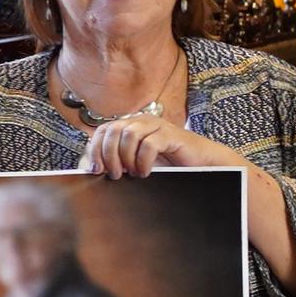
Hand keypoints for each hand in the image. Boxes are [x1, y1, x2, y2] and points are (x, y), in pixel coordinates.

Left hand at [81, 112, 237, 177]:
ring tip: (131, 174)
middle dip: (108, 155)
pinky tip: (146, 172)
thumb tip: (92, 170)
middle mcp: (142, 121)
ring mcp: (157, 126)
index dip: (95, 149)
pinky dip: (143, 161)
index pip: (103, 130)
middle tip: (115, 175)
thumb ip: (119, 161)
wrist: (203, 163)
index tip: (95, 170)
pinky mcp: (171, 134)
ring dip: (126, 158)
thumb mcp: (138, 163)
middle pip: (113, 130)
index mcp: (131, 125)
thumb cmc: (171, 164)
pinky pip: (149, 144)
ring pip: (129, 134)